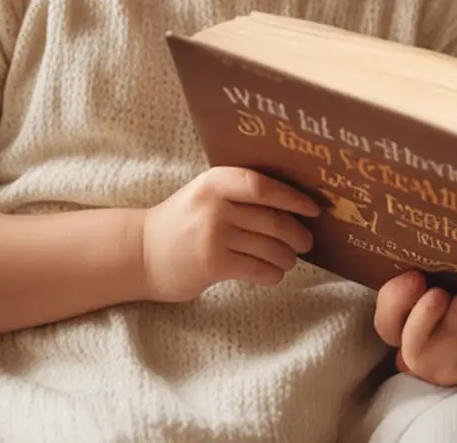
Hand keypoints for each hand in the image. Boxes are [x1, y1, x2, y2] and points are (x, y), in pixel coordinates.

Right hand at [140, 167, 318, 302]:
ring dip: (287, 256)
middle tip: (307, 241)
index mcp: (216, 181)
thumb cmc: (184, 221)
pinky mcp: (211, 265)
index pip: (263, 186)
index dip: (293, 198)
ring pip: (267, 246)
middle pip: (270, 219)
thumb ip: (240, 193)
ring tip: (290, 259)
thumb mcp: (207, 195)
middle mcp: (215, 206)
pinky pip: (256, 269)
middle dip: (296, 233)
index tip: (314, 208)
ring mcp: (212, 236)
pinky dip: (272, 274)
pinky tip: (274, 274)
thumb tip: (293, 202)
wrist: (141, 253)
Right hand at [374, 270, 456, 385]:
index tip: (416, 277)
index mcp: (403, 322)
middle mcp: (418, 348)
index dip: (396, 300)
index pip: (387, 319)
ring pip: (446, 354)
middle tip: (439, 294)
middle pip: (413, 344)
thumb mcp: (442, 273)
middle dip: (424, 318)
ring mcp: (445, 365)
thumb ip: (431, 265)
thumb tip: (435, 237)